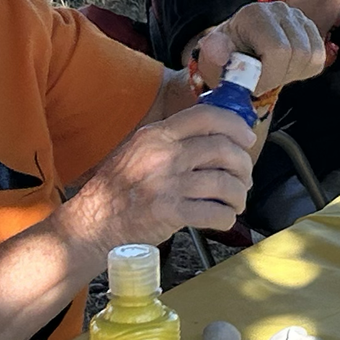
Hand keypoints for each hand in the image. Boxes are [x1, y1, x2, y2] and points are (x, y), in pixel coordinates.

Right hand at [65, 101, 258, 248]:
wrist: (92, 223)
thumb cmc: (118, 189)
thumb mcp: (139, 150)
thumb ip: (171, 141)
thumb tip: (217, 137)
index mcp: (157, 135)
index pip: (206, 116)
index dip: (235, 125)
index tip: (248, 138)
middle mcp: (163, 154)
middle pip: (222, 150)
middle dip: (243, 166)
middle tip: (244, 179)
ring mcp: (166, 183)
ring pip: (224, 183)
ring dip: (239, 194)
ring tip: (236, 202)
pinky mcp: (169, 212)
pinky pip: (214, 212)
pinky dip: (227, 217)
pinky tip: (223, 218)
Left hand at [186, 0, 325, 93]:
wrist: (234, 51)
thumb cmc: (223, 57)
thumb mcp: (211, 57)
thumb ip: (214, 53)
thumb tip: (222, 52)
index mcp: (254, 15)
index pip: (278, 49)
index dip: (270, 76)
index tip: (253, 87)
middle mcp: (279, 10)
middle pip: (299, 53)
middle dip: (280, 77)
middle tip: (262, 83)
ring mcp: (298, 17)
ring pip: (312, 56)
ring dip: (292, 74)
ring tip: (272, 75)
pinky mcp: (310, 29)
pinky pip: (319, 58)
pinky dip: (303, 70)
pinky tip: (284, 70)